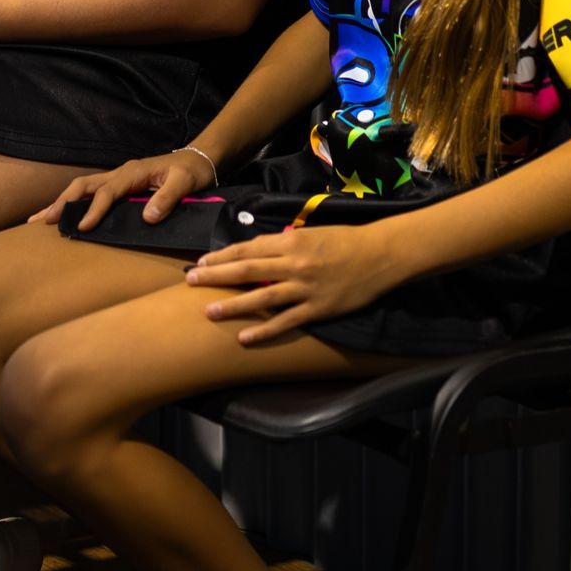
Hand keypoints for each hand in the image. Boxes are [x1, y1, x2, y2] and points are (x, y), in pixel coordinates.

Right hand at [33, 147, 217, 231]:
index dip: (93, 210)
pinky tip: (64, 214)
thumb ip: (167, 198)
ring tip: (41, 219)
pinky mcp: (121, 186)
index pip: (107, 192)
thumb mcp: (185, 183)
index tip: (81, 227)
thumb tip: (146, 218)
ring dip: (62, 201)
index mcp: (133, 172)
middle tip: (42, 221)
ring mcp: (119, 178)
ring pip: (84, 188)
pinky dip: (74, 203)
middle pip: (84, 185)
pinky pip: (92, 193)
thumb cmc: (192, 172)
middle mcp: (121, 173)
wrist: (198, 159)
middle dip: (61, 201)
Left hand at [184, 214, 416, 345]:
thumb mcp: (312, 233)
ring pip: (261, 296)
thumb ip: (285, 242)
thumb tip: (260, 249)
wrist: (380, 254)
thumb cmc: (346, 240)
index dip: (222, 256)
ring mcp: (304, 287)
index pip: (248, 248)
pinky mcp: (317, 308)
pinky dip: (264, 330)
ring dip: (232, 305)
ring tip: (208, 312)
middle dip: (215, 275)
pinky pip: (285, 321)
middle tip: (190, 280)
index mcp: (290, 240)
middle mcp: (293, 263)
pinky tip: (244, 337)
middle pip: (246, 270)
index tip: (202, 261)